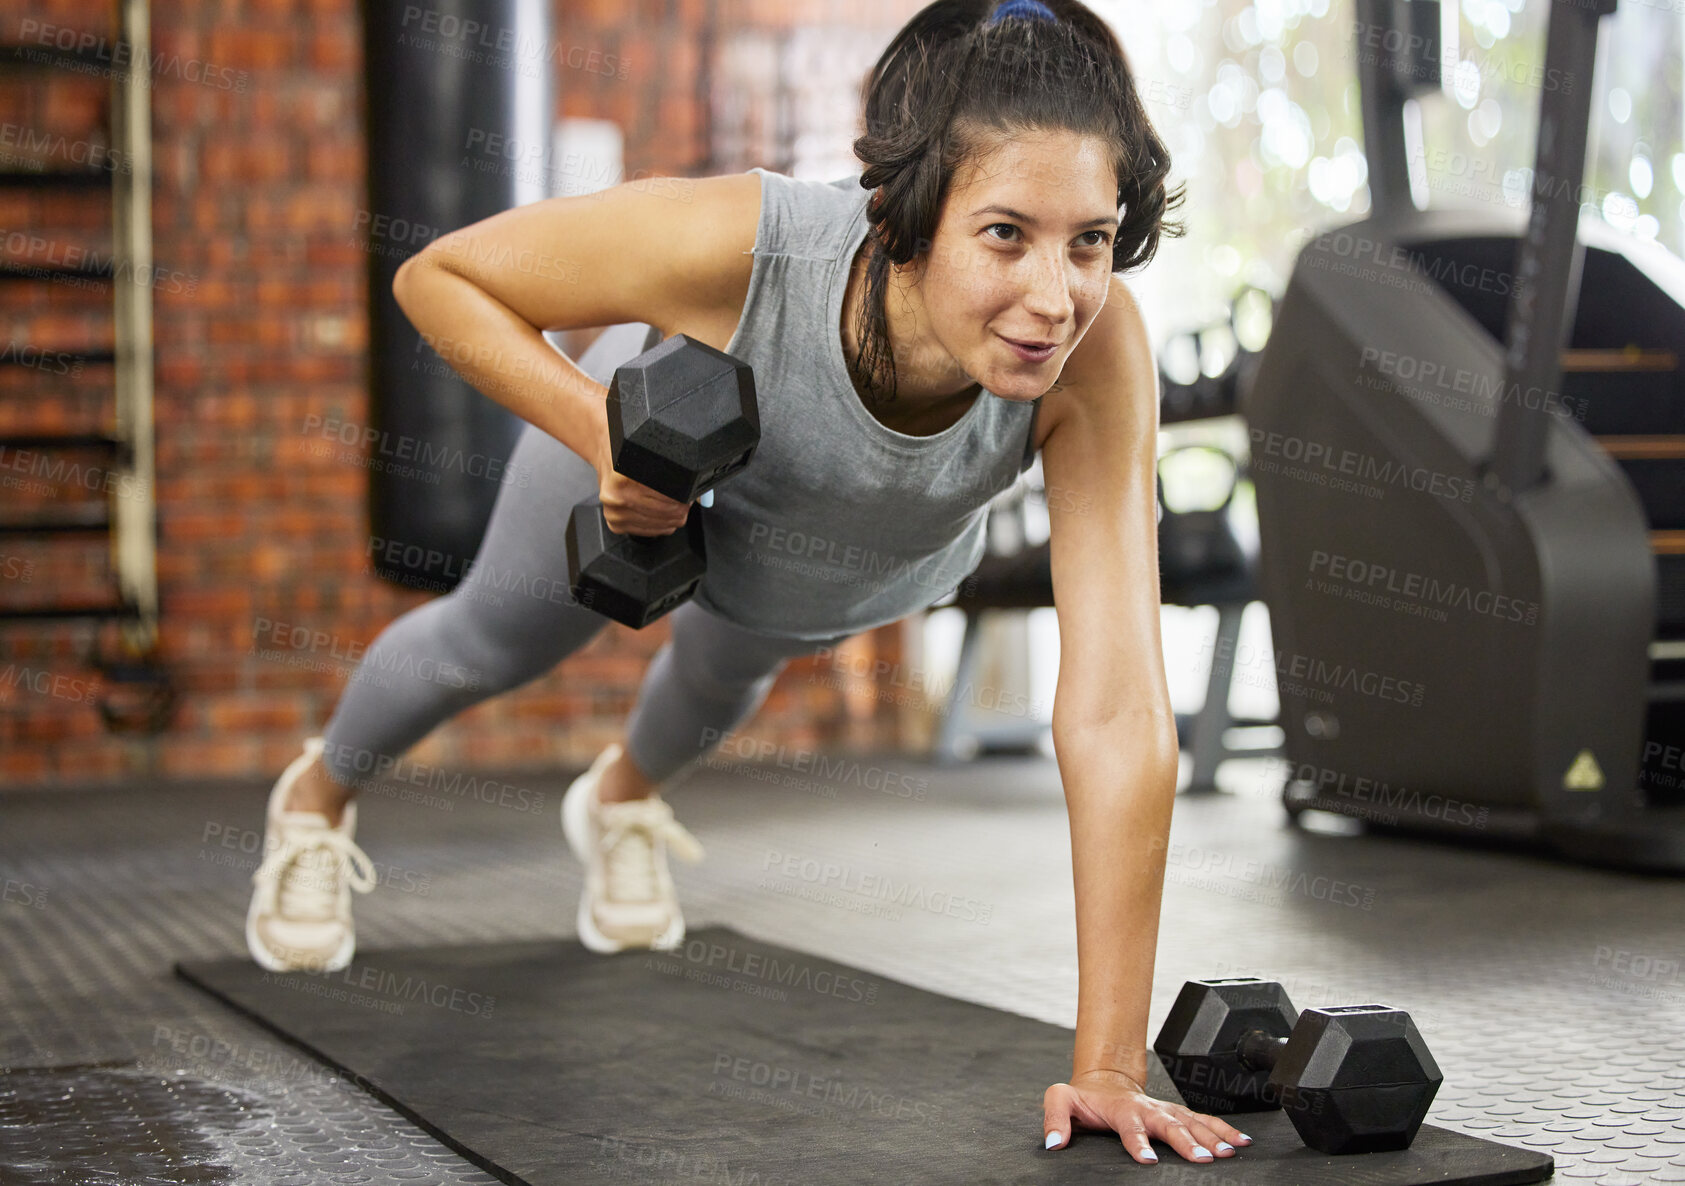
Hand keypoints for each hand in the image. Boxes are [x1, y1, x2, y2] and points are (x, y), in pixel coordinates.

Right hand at [588, 415, 697, 537]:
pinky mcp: (615, 524)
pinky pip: (651, 531)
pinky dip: (662, 524)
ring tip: (675, 503)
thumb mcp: (649, 452)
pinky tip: (663, 512)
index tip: (689, 491)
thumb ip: (674, 470)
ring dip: (674, 516)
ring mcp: (614, 513)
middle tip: (687, 497)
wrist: (605, 453)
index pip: (666, 496)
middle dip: (682, 505)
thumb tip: (698, 492)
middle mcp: (615, 498)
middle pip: (666, 512)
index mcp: (622, 479)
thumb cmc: (629, 450)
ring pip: (662, 524)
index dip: (683, 495)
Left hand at [1043, 1069, 1251, 1163]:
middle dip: (1187, 1142)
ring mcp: (1164, 1110)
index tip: (1147, 1160)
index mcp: (1120, 1108)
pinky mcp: (1177, 1113)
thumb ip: (1055, 1119)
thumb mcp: (1060, 1099)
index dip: (1137, 1142)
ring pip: (1192, 1122)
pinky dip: (1223, 1129)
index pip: (1129, 1126)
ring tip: (1230, 1152)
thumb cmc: (1083, 1096)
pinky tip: (1242, 1142)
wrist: (1104, 1080)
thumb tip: (1053, 1143)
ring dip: (1212, 1137)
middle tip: (1204, 1160)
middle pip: (1169, 1125)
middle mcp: (1147, 1108)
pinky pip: (1203, 1120)